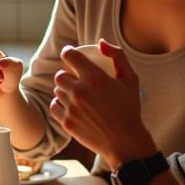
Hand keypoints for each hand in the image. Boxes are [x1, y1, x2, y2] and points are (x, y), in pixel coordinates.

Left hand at [50, 39, 153, 165]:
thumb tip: (100, 42)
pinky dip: (60, 105)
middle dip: (68, 76)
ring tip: (79, 97)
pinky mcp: (66, 122)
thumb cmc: (129, 109)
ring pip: (57, 91)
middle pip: (60, 75)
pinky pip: (54, 106)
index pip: (69, 56)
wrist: (125, 142)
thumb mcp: (130, 80)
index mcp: (95, 78)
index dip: (68, 53)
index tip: (71, 56)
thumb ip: (117, 56)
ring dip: (65, 91)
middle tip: (77, 82)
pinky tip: (72, 107)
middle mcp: (80, 92)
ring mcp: (72, 108)